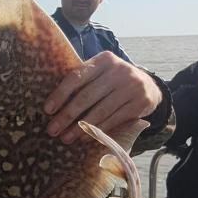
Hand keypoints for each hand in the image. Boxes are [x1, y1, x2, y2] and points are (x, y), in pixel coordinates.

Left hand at [43, 51, 161, 142]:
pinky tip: (85, 137)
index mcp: (104, 60)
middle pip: (87, 96)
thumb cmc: (114, 81)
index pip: (77, 76)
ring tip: (66, 137)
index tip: (47, 109)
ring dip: (80, 127)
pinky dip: (98, 130)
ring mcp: (132, 86)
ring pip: (100, 111)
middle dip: (67, 115)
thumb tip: (53, 103)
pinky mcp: (140, 103)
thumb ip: (83, 80)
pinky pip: (114, 120)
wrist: (149, 86)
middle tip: (52, 129)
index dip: (60, 94)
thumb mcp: (101, 73)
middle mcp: (119, 70)